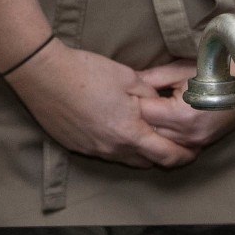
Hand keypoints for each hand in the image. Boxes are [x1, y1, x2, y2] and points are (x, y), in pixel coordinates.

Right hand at [7, 41, 197, 169]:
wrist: (42, 74)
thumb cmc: (86, 72)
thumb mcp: (128, 78)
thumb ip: (149, 96)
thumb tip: (160, 105)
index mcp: (130, 132)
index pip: (166, 155)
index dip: (184, 156)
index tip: (192, 152)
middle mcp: (112, 148)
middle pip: (146, 162)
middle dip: (162, 156)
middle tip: (170, 144)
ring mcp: (91, 149)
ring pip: (123, 159)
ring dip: (136, 151)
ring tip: (141, 136)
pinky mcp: (74, 145)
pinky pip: (102, 152)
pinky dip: (113, 145)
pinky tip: (110, 128)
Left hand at [131, 60, 234, 150]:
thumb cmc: (215, 72)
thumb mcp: (179, 71)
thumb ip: (151, 79)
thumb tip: (126, 82)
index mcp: (182, 115)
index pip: (143, 114)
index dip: (129, 103)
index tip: (119, 95)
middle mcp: (188, 134)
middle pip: (147, 132)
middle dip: (134, 118)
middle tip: (122, 106)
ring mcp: (196, 143)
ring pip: (158, 143)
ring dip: (146, 130)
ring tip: (137, 116)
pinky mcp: (201, 146)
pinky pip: (173, 147)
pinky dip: (161, 138)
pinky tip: (154, 127)